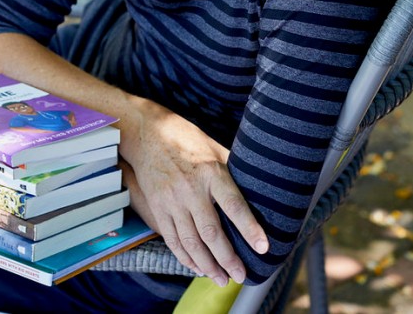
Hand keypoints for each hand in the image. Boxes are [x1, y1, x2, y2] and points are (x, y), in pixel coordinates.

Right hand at [120, 103, 267, 286]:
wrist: (149, 134)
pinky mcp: (158, 207)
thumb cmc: (187, 139)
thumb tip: (256, 188)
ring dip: (208, 265)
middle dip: (228, 259)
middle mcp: (191, 188)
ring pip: (191, 242)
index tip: (263, 247)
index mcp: (211, 172)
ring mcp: (172, 200)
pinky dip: (186, 258)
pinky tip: (198, 267)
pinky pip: (173, 240)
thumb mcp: (214, 148)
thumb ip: (232, 170)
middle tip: (241, 274)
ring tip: (222, 278)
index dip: (250, 228)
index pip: (234, 206)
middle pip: (212, 232)